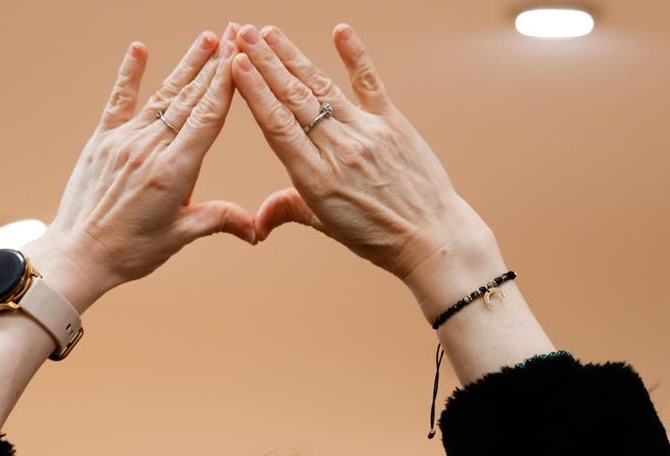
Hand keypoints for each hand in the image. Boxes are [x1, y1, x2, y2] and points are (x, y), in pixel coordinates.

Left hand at [25, 24, 252, 312]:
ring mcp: (124, 141)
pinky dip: (129, 75)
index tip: (242, 55)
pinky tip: (139, 49)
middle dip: (216, 65)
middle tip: (236, 34)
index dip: (226, 83)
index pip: (208, 118)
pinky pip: (119, 102)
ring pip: (162, 96)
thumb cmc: (130, 251)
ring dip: (187, 66)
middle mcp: (149, 149)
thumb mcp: (180, 235)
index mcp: (173, 172)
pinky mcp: (102, 141)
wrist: (77, 255)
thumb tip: (257, 230)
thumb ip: (219, 220)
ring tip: (208, 38)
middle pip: (190, 100)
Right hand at [232, 24, 500, 292]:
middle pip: (293, 98)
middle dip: (265, 63)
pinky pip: (370, 84)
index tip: (237, 64)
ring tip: (268, 33)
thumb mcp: (325, 225)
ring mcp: (367, 133)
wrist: (432, 238)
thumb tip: (257, 222)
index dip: (255, 91)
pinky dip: (355, 56)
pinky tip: (340, 31)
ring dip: (292, 56)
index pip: (277, 125)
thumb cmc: (378, 236)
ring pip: (321, 87)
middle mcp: (339, 150)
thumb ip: (287, 210)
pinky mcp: (393, 123)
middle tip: (242, 34)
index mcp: (315, 178)